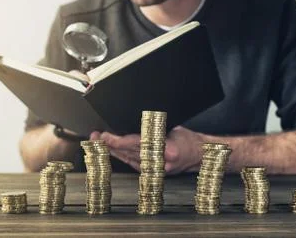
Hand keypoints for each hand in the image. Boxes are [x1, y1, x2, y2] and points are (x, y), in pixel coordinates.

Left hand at [89, 126, 206, 174]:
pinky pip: (133, 164)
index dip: (117, 140)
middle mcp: (159, 162)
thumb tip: (135, 121)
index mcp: (165, 149)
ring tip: (98, 143)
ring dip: (112, 151)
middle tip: (95, 137)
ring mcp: (156, 170)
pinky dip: (121, 157)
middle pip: (128, 152)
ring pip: (128, 159)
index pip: (135, 144)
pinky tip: (112, 152)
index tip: (105, 136)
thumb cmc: (189, 140)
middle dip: (109, 144)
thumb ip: (154, 127)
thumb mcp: (172, 127)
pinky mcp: (153, 174)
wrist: (200, 156)